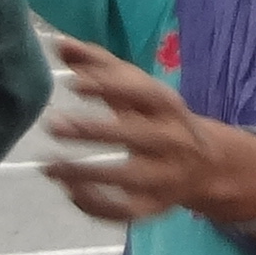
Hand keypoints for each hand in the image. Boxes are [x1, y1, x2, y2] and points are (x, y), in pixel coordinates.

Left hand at [37, 34, 255, 237]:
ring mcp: (166, 177)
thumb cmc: (158, 118)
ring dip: (87, 174)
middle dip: (95, 131)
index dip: (110, 86)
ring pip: (128, 178)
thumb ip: (99, 65)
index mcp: (168, 106)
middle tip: (53, 124)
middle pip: (136, 136)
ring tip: (49, 166)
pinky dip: (97, 205)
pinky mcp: (156, 206)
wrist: (207, 165)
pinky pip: (125, 211)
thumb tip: (59, 43)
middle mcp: (173, 141)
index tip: (74, 83)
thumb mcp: (137, 89)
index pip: (143, 93)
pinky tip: (68, 191)